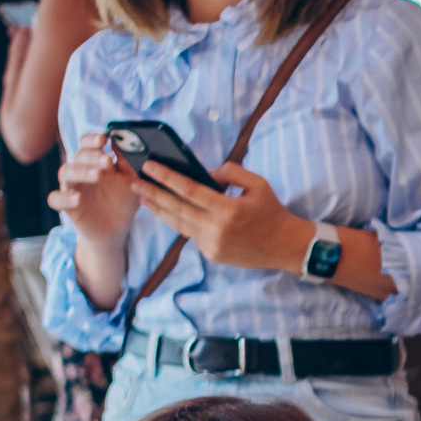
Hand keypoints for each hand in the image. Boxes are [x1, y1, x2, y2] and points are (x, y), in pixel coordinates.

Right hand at [50, 130, 141, 246]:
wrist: (117, 228)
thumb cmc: (123, 201)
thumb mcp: (131, 181)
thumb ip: (126, 163)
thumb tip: (122, 142)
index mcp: (93, 161)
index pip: (86, 143)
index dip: (92, 139)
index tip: (104, 139)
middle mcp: (79, 171)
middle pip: (77, 156)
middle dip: (92, 156)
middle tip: (108, 162)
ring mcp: (71, 188)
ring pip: (66, 173)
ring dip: (81, 171)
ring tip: (98, 175)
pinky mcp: (68, 207)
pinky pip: (56, 199)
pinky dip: (64, 198)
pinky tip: (77, 198)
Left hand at [135, 159, 314, 273]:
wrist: (286, 246)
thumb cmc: (272, 212)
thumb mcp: (258, 183)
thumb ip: (230, 172)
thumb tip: (206, 172)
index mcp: (227, 209)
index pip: (188, 190)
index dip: (166, 177)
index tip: (149, 167)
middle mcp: (216, 229)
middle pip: (175, 208)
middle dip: (152, 193)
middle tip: (134, 182)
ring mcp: (212, 245)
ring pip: (178, 224)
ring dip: (158, 209)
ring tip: (143, 196)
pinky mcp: (212, 254)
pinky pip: (191, 235)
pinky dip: (178, 221)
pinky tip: (167, 211)